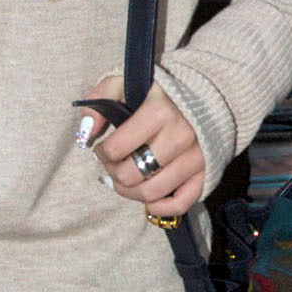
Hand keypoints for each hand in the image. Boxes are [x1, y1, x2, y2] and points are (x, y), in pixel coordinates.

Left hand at [77, 83, 207, 222]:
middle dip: (115, 173)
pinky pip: (181, 204)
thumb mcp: (123, 83)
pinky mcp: (205, 173)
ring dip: (131, 191)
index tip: (104, 148)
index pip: (116, 149)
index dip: (102, 153)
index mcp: (159, 112)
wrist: (203, 96)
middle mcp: (180, 136)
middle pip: (131, 175)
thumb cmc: (157, 93)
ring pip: (151, 193)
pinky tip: (150, 199)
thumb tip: (86, 133)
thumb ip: (98, 101)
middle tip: (115, 164)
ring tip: (127, 178)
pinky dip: (161, 208)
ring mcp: (195, 158)